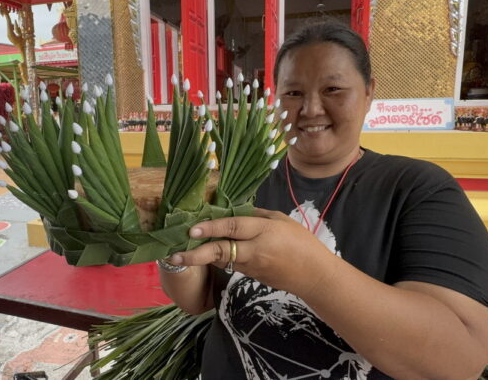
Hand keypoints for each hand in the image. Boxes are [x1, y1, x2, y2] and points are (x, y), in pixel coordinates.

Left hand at [169, 208, 332, 296]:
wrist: (314, 276)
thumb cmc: (302, 243)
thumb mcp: (281, 221)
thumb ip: (257, 215)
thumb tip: (235, 211)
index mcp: (264, 231)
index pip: (233, 227)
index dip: (211, 227)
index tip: (192, 228)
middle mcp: (254, 250)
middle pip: (220, 250)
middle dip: (195, 254)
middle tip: (174, 255)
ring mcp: (251, 266)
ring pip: (220, 259)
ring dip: (200, 256)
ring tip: (178, 255)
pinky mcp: (251, 276)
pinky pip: (230, 264)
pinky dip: (216, 258)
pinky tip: (202, 255)